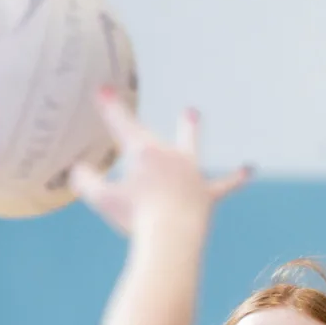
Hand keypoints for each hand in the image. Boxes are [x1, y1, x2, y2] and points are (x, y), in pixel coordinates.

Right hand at [69, 89, 251, 235]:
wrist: (172, 235)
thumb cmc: (136, 218)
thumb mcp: (103, 199)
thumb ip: (86, 182)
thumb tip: (77, 171)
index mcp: (144, 153)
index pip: (122, 123)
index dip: (110, 106)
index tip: (102, 88)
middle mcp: (170, 156)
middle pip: (156, 133)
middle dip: (139, 117)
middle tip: (136, 98)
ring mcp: (191, 173)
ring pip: (190, 147)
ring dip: (189, 130)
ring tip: (191, 113)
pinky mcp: (207, 194)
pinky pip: (224, 185)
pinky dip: (236, 178)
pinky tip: (248, 170)